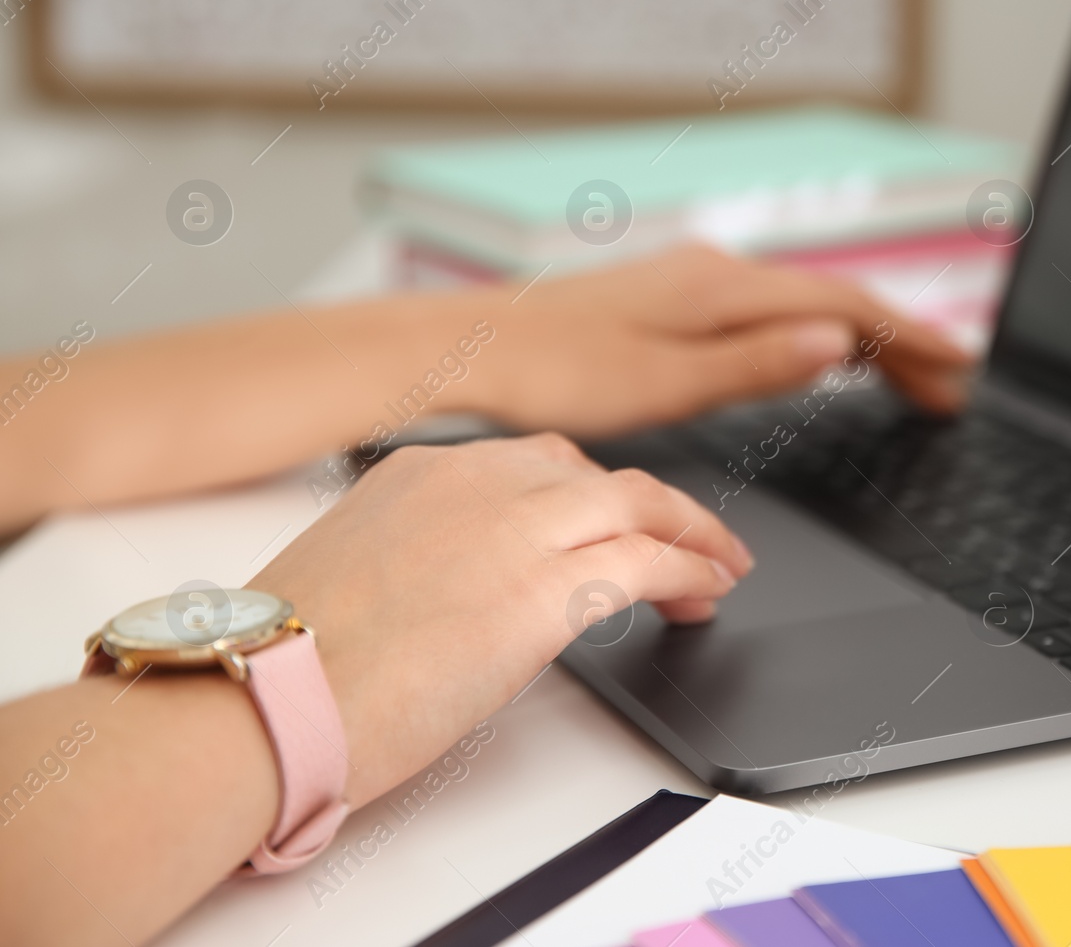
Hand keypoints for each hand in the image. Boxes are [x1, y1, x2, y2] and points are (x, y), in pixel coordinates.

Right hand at [248, 431, 748, 807]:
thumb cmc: (287, 659)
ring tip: (720, 566)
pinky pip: (649, 563)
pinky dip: (692, 570)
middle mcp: (477, 482)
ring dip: (692, 534)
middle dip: (654, 507)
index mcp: (424, 472)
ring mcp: (516, 529)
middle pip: (598, 476)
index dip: (590, 493)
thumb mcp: (358, 570)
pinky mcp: (545, 591)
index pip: (537, 464)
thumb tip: (467, 590)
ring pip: (639, 505)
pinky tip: (708, 591)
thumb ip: (425, 557)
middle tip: (689, 537)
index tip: (614, 516)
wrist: (262, 693)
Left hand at [451, 243, 973, 436]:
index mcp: (724, 290)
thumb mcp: (666, 384)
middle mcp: (716, 272)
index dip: (911, 341)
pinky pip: (771, 308)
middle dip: (901, 344)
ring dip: (863, 340)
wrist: (474, 349)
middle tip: (952, 389)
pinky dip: (816, 334)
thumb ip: (758, 365)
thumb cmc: (558, 374)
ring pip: (805, 304)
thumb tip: (841, 348)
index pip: (846, 310)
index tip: (962, 372)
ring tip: (910, 378)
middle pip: (835, 303)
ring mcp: (694, 280)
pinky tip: (822, 356)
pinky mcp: (672, 297)